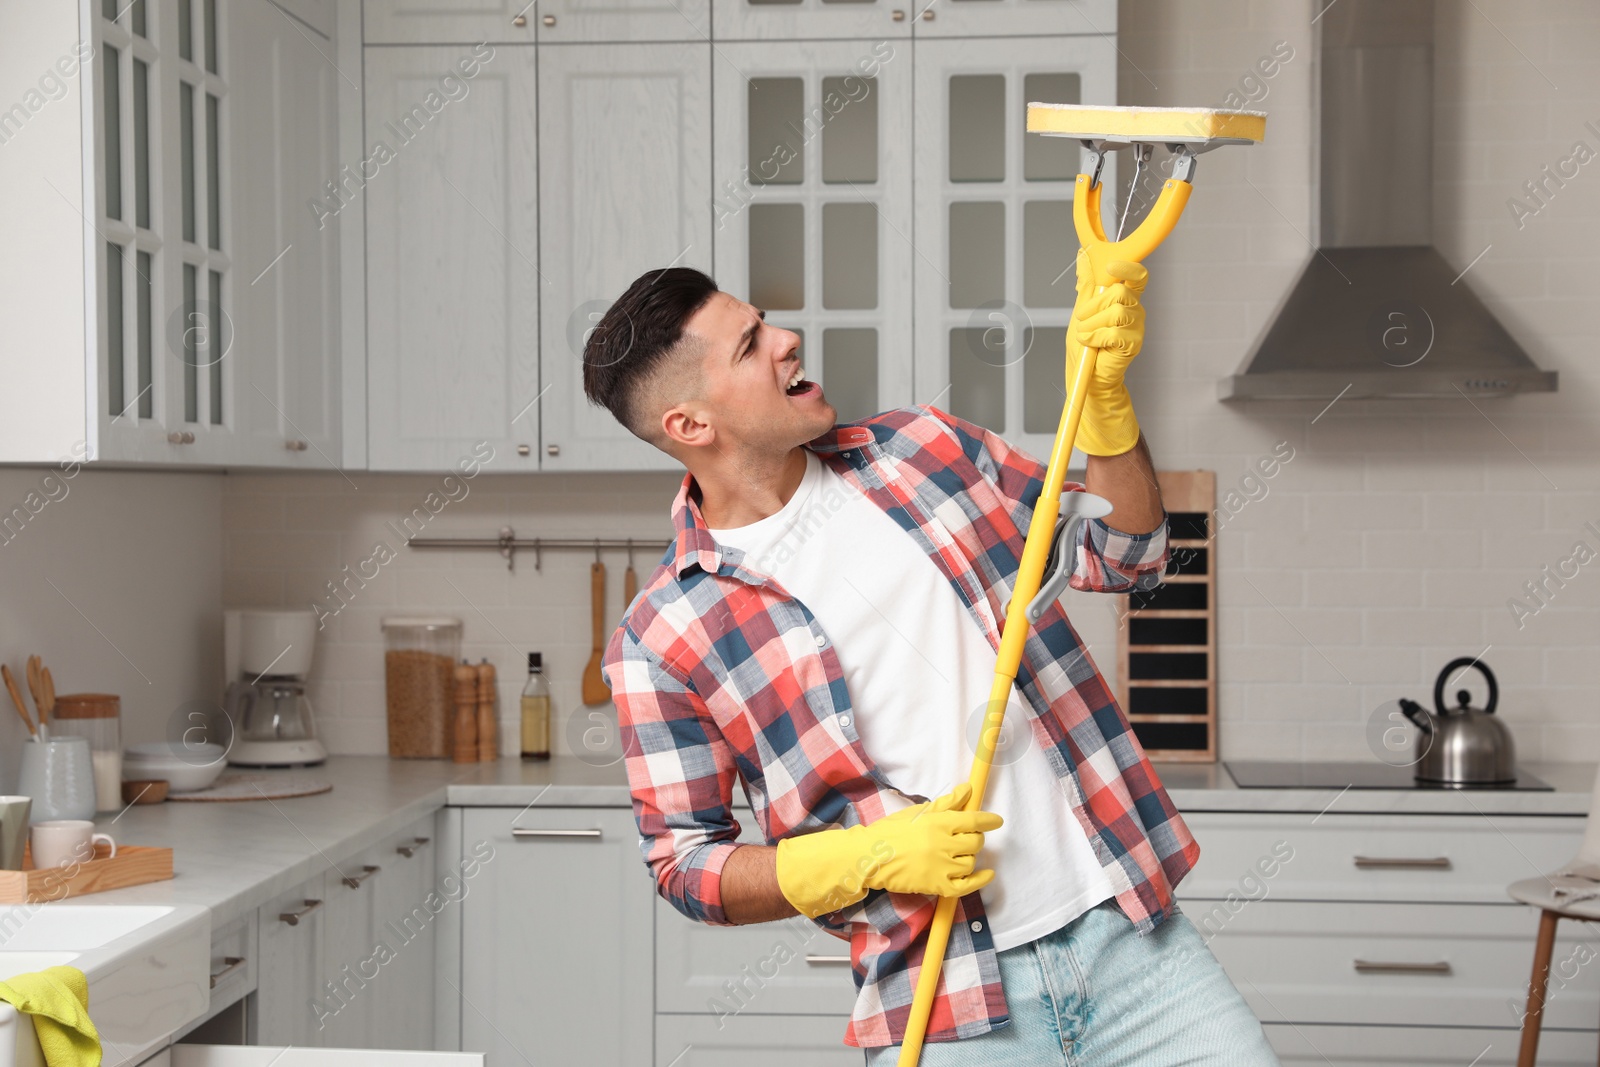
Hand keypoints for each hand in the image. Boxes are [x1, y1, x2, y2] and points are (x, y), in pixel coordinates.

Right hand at [774, 783, 1002, 918]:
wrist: (871, 857)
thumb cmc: (892, 831)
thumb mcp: (919, 812)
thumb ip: (946, 803)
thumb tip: (968, 790)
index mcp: (939, 823)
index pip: (974, 820)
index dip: (989, 820)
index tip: (996, 821)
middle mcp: (944, 844)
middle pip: (975, 842)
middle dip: (974, 838)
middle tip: (965, 837)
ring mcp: (942, 867)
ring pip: (971, 861)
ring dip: (969, 857)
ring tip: (957, 854)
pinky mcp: (939, 886)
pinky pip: (968, 885)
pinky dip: (981, 880)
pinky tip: (987, 874)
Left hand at [1067, 251, 1147, 455]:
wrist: (1086, 374)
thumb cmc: (1085, 343)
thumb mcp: (1081, 308)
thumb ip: (1086, 283)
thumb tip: (1083, 254)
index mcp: (1125, 297)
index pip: (1137, 275)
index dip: (1127, 267)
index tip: (1110, 266)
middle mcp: (1135, 309)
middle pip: (1120, 292)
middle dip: (1094, 306)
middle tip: (1083, 319)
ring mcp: (1137, 327)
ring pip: (1115, 312)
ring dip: (1091, 325)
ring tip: (1086, 336)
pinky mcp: (1134, 344)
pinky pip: (1113, 332)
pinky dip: (1095, 338)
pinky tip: (1092, 345)